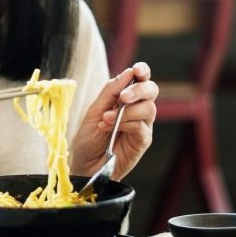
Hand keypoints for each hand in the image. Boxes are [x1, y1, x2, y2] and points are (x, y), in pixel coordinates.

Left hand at [70, 62, 158, 179]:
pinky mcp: (143, 141)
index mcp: (124, 99)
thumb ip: (110, 92)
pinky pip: (142, 126)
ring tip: (106, 119)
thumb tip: (128, 73)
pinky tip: (111, 128)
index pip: (140, 80)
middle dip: (139, 89)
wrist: (84, 165)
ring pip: (148, 108)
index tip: (138, 70)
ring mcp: (142, 125)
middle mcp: (137, 109)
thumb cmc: (88, 139)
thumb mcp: (94, 111)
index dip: (143, 71)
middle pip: (151, 90)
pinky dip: (126, 124)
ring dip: (127, 111)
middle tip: (123, 97)